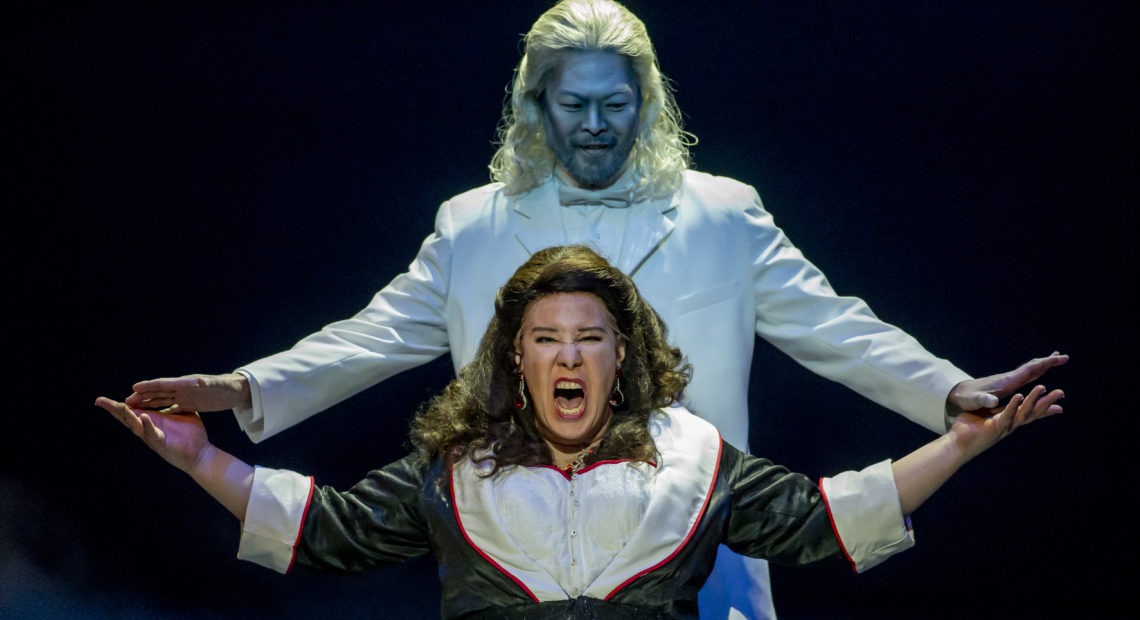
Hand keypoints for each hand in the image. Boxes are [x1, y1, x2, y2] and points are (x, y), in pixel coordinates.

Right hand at [95, 396, 208, 472]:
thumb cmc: (191, 434)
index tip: (102, 399)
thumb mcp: (181, 413)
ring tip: (119, 406)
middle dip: (113, 409)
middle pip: (127, 418)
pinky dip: (148, 425)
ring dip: (128, 415)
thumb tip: (172, 392)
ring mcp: (153, 437)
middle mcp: (148, 429)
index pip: (131, 411)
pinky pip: (153, 434)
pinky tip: (144, 417)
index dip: (117, 405)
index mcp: (151, 420)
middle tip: (99, 401)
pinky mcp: (162, 444)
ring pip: (136, 425)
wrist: (201, 453)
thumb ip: (173, 404)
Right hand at [124, 372, 250, 411]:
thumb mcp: (216, 385)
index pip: (163, 384)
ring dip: (148, 403)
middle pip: (158, 392)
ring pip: (161, 400)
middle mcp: (182, 389)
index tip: (133, 388)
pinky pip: (171, 407)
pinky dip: (161, 411)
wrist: (235, 390)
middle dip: (142, 396)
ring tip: (134, 407)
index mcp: (185, 383)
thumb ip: (206, 384)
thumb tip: (198, 382)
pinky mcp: (190, 404)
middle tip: (125, 400)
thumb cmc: (226, 387)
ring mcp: (185, 397)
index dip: (148, 386)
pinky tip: (153, 416)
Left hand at [947, 351, 1067, 415]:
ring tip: (1054, 360)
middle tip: (1063, 357)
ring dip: (1042, 366)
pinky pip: (1024, 377)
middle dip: (1047, 362)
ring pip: (1029, 371)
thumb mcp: (976, 400)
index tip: (1059, 358)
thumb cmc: (967, 398)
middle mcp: (1009, 378)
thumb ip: (984, 399)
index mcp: (1007, 381)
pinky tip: (1038, 374)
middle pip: (1032, 367)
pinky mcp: (1005, 385)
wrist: (957, 394)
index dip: (1045, 364)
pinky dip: (1034, 373)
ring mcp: (1007, 381)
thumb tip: (994, 400)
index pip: (1029, 370)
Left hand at [950, 384, 1063, 460]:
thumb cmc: (969, 430)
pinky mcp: (996, 427)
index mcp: (1009, 419)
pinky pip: (1007, 415)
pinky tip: (1020, 395)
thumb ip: (995, 409)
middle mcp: (1010, 424)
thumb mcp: (985, 417)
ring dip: (1034, 400)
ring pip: (1024, 413)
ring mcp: (1005, 426)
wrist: (958, 444)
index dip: (1044, 406)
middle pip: (1033, 412)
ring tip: (1043, 387)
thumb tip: (998, 403)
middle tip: (1061, 392)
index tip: (1059, 400)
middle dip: (1047, 402)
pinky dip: (1013, 405)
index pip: (1030, 412)